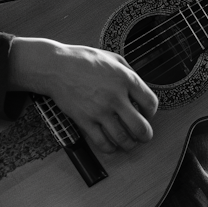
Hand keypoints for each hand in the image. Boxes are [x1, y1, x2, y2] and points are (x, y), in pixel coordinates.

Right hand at [9, 38, 158, 155]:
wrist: (56, 67)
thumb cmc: (84, 60)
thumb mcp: (113, 58)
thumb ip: (130, 73)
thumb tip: (141, 91)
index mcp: (125, 79)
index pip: (151, 103)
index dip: (152, 112)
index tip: (146, 114)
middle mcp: (115, 96)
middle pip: (140, 127)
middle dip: (146, 136)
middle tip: (144, 136)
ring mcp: (99, 110)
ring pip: (122, 138)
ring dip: (129, 144)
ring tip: (129, 143)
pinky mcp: (84, 120)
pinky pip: (102, 142)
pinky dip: (110, 148)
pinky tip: (111, 145)